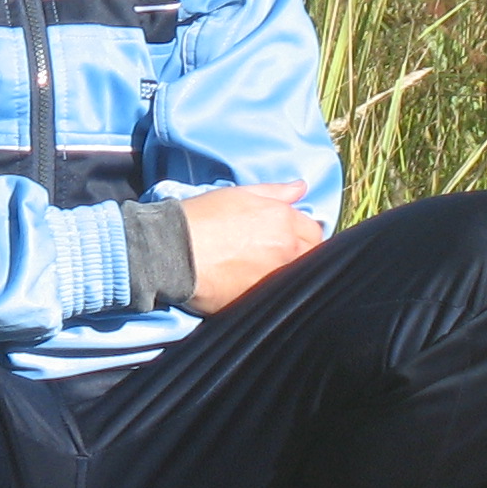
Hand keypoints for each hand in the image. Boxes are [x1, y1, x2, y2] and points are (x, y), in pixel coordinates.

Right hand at [181, 181, 322, 312]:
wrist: (172, 250)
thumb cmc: (202, 217)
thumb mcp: (238, 194)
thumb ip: (275, 192)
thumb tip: (301, 188)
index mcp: (283, 220)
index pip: (314, 230)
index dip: (303, 233)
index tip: (290, 236)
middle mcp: (286, 249)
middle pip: (312, 255)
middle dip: (303, 253)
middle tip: (279, 254)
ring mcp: (276, 277)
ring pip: (298, 277)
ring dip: (290, 272)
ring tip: (266, 269)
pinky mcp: (262, 299)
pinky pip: (280, 296)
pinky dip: (274, 291)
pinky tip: (256, 284)